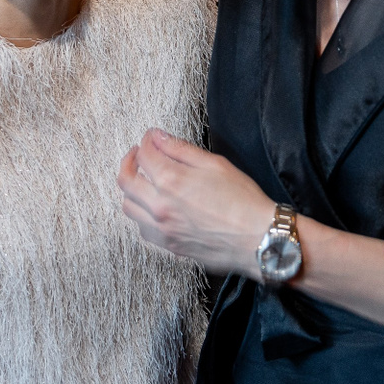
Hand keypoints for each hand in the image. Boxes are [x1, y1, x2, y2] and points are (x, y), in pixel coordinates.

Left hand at [118, 128, 273, 276]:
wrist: (258, 239)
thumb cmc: (243, 202)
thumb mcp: (215, 164)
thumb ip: (181, 149)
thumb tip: (159, 137)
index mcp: (171, 182)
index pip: (144, 155)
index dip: (146, 140)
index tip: (152, 137)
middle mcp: (160, 207)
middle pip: (125, 180)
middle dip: (129, 161)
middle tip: (137, 154)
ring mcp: (163, 229)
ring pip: (128, 207)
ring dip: (132, 190)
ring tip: (143, 181)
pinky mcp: (170, 246)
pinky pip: (142, 229)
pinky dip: (142, 215)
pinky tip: (153, 208)